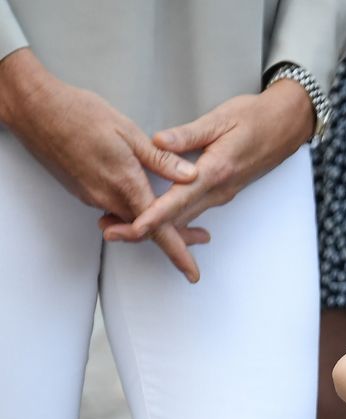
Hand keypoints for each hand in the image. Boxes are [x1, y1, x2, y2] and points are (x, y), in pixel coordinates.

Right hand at [0, 49, 207, 279]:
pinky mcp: (85, 192)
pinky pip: (116, 211)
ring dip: (155, 225)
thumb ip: (160, 160)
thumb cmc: (78, 113)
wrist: (36, 110)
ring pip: (132, 222)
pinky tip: (144, 201)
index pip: (158, 230)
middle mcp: (109, 198)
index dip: (179, 253)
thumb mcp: (128, 132)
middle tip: (201, 236)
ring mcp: (94, 198)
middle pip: (149, 231)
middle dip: (177, 239)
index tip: (192, 272)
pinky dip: (135, 213)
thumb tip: (190, 176)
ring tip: (181, 221)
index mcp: (126, 184)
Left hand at [99, 82, 314, 243]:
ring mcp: (219, 195)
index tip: (134, 226)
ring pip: (183, 219)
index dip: (155, 215)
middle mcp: (217, 191)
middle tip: (110, 231)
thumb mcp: (220, 119)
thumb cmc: (255, 119)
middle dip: (144, 229)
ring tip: (122, 228)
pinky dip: (171, 219)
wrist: (285, 127)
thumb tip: (158, 141)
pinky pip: (192, 212)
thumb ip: (187, 134)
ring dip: (155, 227)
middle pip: (177, 219)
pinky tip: (153, 218)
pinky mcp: (220, 193)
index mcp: (215, 171)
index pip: (179, 199)